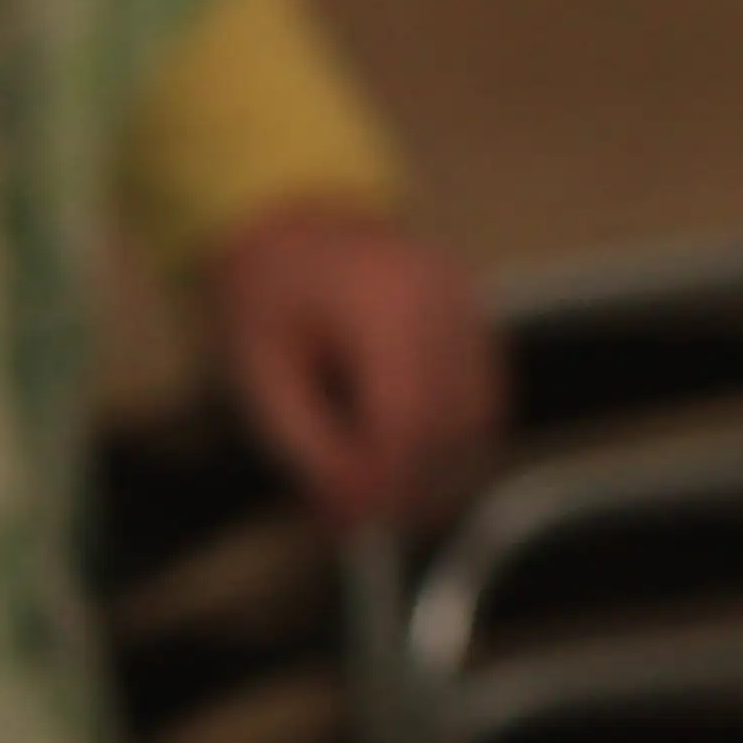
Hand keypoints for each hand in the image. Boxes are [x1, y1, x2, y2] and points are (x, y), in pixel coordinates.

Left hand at [202, 200, 505, 532]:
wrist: (292, 221)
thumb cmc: (266, 293)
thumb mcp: (258, 372)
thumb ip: (306, 445)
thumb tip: (350, 514)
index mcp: (382, 303)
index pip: (407, 416)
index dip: (384, 481)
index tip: (347, 521)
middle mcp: (443, 301)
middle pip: (451, 424)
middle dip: (408, 484)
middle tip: (356, 517)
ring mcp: (470, 309)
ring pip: (477, 420)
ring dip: (433, 468)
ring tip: (374, 486)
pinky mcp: (480, 324)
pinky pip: (483, 401)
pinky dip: (450, 439)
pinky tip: (403, 452)